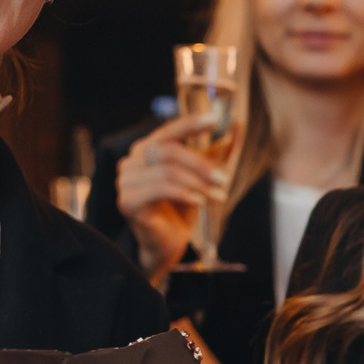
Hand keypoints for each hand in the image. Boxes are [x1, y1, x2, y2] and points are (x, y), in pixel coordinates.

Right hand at [115, 117, 230, 280]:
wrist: (168, 243)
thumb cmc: (181, 209)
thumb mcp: (201, 178)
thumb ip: (215, 153)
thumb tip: (237, 127)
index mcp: (147, 150)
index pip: (168, 131)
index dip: (190, 124)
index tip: (214, 120)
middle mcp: (132, 162)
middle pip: (168, 151)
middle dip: (200, 164)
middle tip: (223, 179)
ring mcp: (126, 182)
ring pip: (167, 171)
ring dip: (197, 183)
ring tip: (217, 195)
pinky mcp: (128, 202)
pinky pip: (160, 190)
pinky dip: (185, 194)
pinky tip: (200, 202)